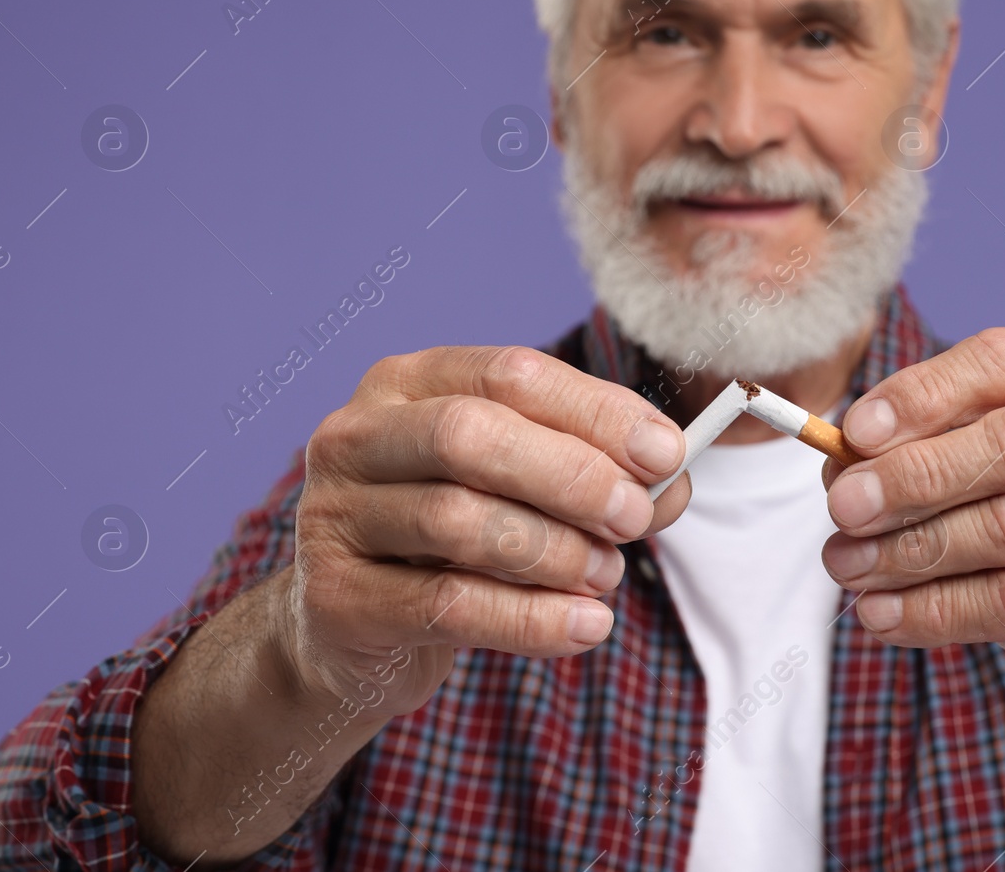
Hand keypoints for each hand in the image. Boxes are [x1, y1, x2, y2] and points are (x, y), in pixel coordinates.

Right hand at [286, 346, 689, 716]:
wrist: (352, 630)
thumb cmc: (453, 542)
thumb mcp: (519, 491)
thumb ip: (595, 474)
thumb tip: (671, 481)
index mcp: (409, 383)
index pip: (510, 374)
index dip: (596, 412)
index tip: (666, 454)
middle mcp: (356, 435)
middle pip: (470, 436)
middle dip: (572, 477)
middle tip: (635, 519)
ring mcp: (333, 515)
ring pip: (457, 520)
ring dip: (554, 552)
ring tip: (605, 576)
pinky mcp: (335, 597)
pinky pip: (446, 605)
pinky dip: (531, 619)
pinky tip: (586, 626)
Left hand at [818, 327, 1004, 747]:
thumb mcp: (997, 497)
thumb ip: (933, 462)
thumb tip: (842, 458)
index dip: (926, 391)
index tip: (854, 433)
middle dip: (914, 474)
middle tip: (842, 508)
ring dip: (912, 549)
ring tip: (848, 567)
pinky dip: (935, 609)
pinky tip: (883, 617)